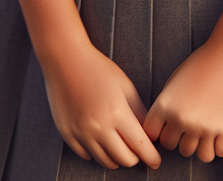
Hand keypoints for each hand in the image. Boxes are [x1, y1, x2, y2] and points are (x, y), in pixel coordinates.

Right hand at [41, 40, 161, 169]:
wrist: (66, 60)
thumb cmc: (98, 69)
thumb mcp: (125, 85)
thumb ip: (138, 111)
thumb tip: (147, 133)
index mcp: (118, 113)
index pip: (140, 146)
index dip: (151, 156)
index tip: (156, 160)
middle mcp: (99, 128)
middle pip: (124, 160)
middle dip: (135, 157)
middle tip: (137, 149)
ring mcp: (82, 133)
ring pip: (106, 162)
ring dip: (117, 157)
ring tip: (119, 144)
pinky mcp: (68, 135)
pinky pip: (87, 156)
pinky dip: (97, 152)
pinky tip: (100, 139)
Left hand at [143, 38, 222, 161]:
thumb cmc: (202, 63)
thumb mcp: (174, 80)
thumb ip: (166, 105)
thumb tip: (162, 130)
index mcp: (165, 105)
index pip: (153, 135)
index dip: (160, 132)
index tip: (168, 127)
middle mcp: (182, 119)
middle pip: (173, 146)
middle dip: (180, 138)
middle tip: (191, 124)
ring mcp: (204, 126)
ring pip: (198, 155)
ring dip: (201, 145)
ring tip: (207, 130)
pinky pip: (220, 153)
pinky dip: (221, 145)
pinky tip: (222, 131)